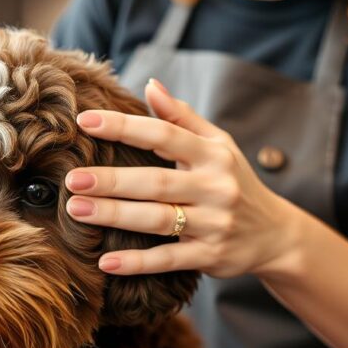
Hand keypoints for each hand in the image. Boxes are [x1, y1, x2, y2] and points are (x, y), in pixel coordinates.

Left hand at [66, 79, 304, 277]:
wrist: (275, 234)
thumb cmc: (235, 181)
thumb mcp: (218, 145)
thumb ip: (182, 117)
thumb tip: (150, 84)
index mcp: (212, 154)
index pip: (163, 135)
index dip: (124, 126)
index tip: (85, 121)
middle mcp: (215, 187)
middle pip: (156, 182)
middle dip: (112, 180)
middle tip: (72, 178)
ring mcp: (214, 224)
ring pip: (158, 220)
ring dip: (115, 216)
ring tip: (76, 210)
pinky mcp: (210, 256)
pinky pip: (169, 260)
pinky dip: (137, 263)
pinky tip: (105, 262)